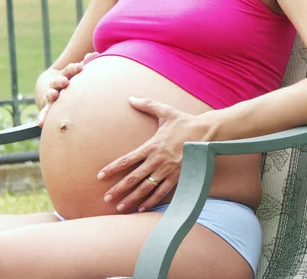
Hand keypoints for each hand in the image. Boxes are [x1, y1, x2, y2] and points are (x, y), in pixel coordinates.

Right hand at [38, 52, 97, 126]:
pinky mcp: (49, 108)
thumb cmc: (74, 78)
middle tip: (65, 81)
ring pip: (50, 94)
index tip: (80, 67)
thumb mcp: (79, 71)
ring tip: (53, 95)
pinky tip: (41, 123)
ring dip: (51, 95)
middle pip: (57, 81)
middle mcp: (57, 84)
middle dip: (60, 81)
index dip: (74, 68)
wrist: (57, 89)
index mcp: (65, 74)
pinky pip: (46, 112)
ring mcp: (52, 96)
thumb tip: (96, 54)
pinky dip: (43, 117)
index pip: (69, 70)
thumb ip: (86, 63)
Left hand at [97, 97, 211, 212]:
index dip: (113, 168)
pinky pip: (162, 192)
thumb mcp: (165, 111)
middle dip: (118, 189)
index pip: (127, 159)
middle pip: (133, 178)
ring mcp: (167, 170)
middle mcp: (157, 160)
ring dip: (132, 198)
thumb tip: (130, 98)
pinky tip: (141, 207)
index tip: (100, 176)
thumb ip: (147, 104)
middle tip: (106, 198)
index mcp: (152, 145)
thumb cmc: (184, 122)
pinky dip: (151, 201)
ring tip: (120, 207)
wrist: (206, 133)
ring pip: (146, 188)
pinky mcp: (177, 177)